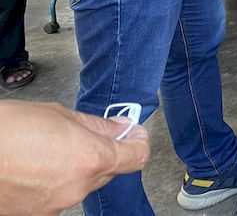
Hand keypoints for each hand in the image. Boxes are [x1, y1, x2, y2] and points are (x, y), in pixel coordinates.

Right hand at [0, 100, 149, 215]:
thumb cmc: (5, 131)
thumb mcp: (58, 115)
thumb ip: (96, 126)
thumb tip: (121, 126)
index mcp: (91, 159)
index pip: (136, 156)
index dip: (137, 141)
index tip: (132, 132)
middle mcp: (77, 188)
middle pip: (108, 170)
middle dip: (101, 152)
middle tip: (80, 134)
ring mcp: (55, 206)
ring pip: (80, 184)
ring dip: (73, 168)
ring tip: (44, 150)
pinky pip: (56, 196)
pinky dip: (51, 183)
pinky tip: (31, 168)